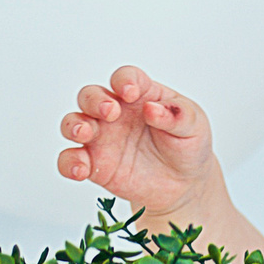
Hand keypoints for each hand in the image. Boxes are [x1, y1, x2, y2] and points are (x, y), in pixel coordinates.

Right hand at [56, 66, 217, 219]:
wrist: (185, 185)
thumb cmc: (187, 146)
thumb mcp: (194, 126)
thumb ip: (178, 115)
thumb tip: (152, 108)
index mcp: (141, 95)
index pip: (125, 78)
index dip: (124, 80)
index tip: (131, 92)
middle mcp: (116, 113)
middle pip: (91, 95)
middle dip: (94, 100)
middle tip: (110, 112)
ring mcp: (103, 138)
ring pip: (73, 122)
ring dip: (74, 125)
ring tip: (86, 133)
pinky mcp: (95, 165)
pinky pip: (71, 160)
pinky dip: (70, 163)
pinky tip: (81, 169)